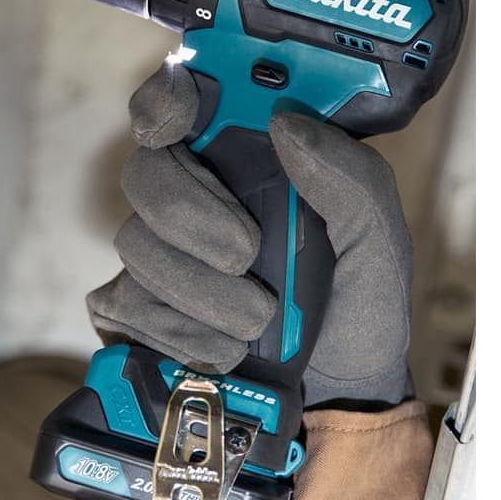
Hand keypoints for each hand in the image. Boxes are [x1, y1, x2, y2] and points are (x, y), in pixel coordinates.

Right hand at [86, 62, 415, 407]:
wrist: (333, 399)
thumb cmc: (354, 310)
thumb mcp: (377, 240)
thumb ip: (350, 176)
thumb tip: (286, 121)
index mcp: (246, 164)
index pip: (181, 104)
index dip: (167, 99)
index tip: (180, 118)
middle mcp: (193, 199)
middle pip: (145, 171)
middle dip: (190, 214)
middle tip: (244, 253)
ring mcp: (158, 255)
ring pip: (135, 242)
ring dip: (201, 290)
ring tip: (256, 321)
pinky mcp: (132, 310)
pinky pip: (123, 302)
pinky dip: (178, 329)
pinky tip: (222, 347)